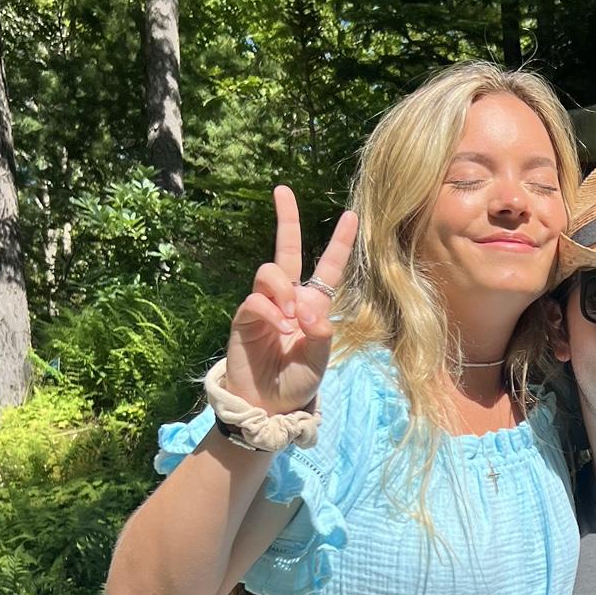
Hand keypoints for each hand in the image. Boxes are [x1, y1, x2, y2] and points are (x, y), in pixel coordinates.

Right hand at [224, 186, 359, 412]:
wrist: (268, 405)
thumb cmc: (297, 382)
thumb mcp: (319, 360)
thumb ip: (320, 334)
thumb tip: (309, 309)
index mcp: (314, 305)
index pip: (327, 267)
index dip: (339, 242)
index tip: (351, 215)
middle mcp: (288, 299)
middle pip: (286, 249)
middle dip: (286, 218)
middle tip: (282, 189)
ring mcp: (264, 306)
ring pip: (270, 272)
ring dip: (283, 289)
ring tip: (290, 318)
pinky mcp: (245, 318)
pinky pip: (256, 300)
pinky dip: (269, 311)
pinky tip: (278, 326)